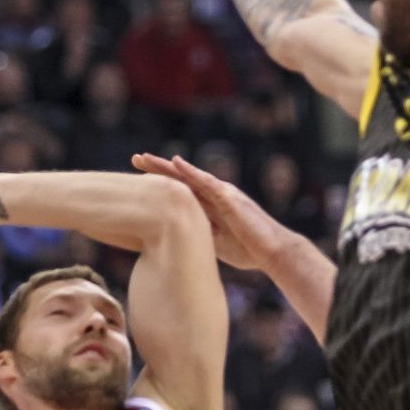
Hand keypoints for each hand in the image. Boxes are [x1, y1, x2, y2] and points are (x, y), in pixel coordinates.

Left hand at [130, 153, 301, 269]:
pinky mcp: (230, 198)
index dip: (161, 183)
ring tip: (145, 158)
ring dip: (166, 166)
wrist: (274, 252)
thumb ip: (199, 234)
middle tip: (135, 159)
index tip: (138, 179)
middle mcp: (216, 195)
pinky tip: (175, 163)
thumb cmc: (249, 250)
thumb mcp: (215, 243)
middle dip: (157, 169)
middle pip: (181, 179)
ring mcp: (223, 194)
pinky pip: (207, 182)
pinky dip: (190, 172)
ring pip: (189, 176)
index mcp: (211, 206)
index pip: (181, 191)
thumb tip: (177, 239)